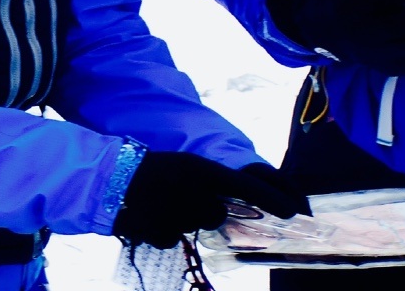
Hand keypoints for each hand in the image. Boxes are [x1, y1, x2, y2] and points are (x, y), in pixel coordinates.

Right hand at [113, 153, 310, 248]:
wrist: (111, 181)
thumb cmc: (154, 168)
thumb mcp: (187, 167)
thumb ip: (210, 184)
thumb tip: (224, 205)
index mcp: (203, 171)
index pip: (246, 186)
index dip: (272, 199)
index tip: (293, 212)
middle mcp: (196, 193)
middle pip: (217, 213)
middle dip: (206, 208)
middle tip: (182, 195)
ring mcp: (179, 216)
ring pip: (195, 224)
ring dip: (184, 217)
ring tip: (163, 201)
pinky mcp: (162, 235)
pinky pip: (173, 237)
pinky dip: (165, 229)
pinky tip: (151, 215)